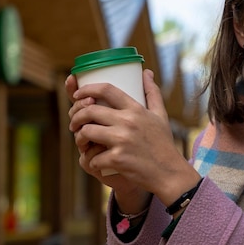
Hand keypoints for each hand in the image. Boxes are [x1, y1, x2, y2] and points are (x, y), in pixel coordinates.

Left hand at [65, 73, 149, 212]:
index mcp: (136, 109)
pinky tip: (98, 163)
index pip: (107, 89)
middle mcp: (128, 121)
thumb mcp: (160, 115)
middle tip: (75, 123)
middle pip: (90, 110)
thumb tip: (146, 72)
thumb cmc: (163, 143)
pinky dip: (93, 161)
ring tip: (82, 141)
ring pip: (87, 132)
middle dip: (76, 116)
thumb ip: (152, 92)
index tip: (78, 94)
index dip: (87, 89)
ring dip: (80, 138)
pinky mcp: (117, 158)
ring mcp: (122, 140)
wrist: (169, 172)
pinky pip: (93, 157)